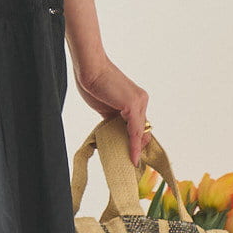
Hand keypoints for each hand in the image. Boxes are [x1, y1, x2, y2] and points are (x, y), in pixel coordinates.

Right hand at [71, 53, 151, 167]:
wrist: (89, 68)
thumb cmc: (93, 83)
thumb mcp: (105, 105)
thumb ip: (113, 118)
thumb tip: (113, 133)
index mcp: (136, 99)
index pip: (139, 124)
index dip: (136, 140)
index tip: (132, 154)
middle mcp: (141, 100)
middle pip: (143, 130)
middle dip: (137, 146)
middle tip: (132, 162)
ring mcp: (139, 102)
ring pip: (139, 132)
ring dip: (135, 148)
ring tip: (131, 163)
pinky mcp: (132, 106)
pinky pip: (135, 131)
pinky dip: (134, 145)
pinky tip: (132, 157)